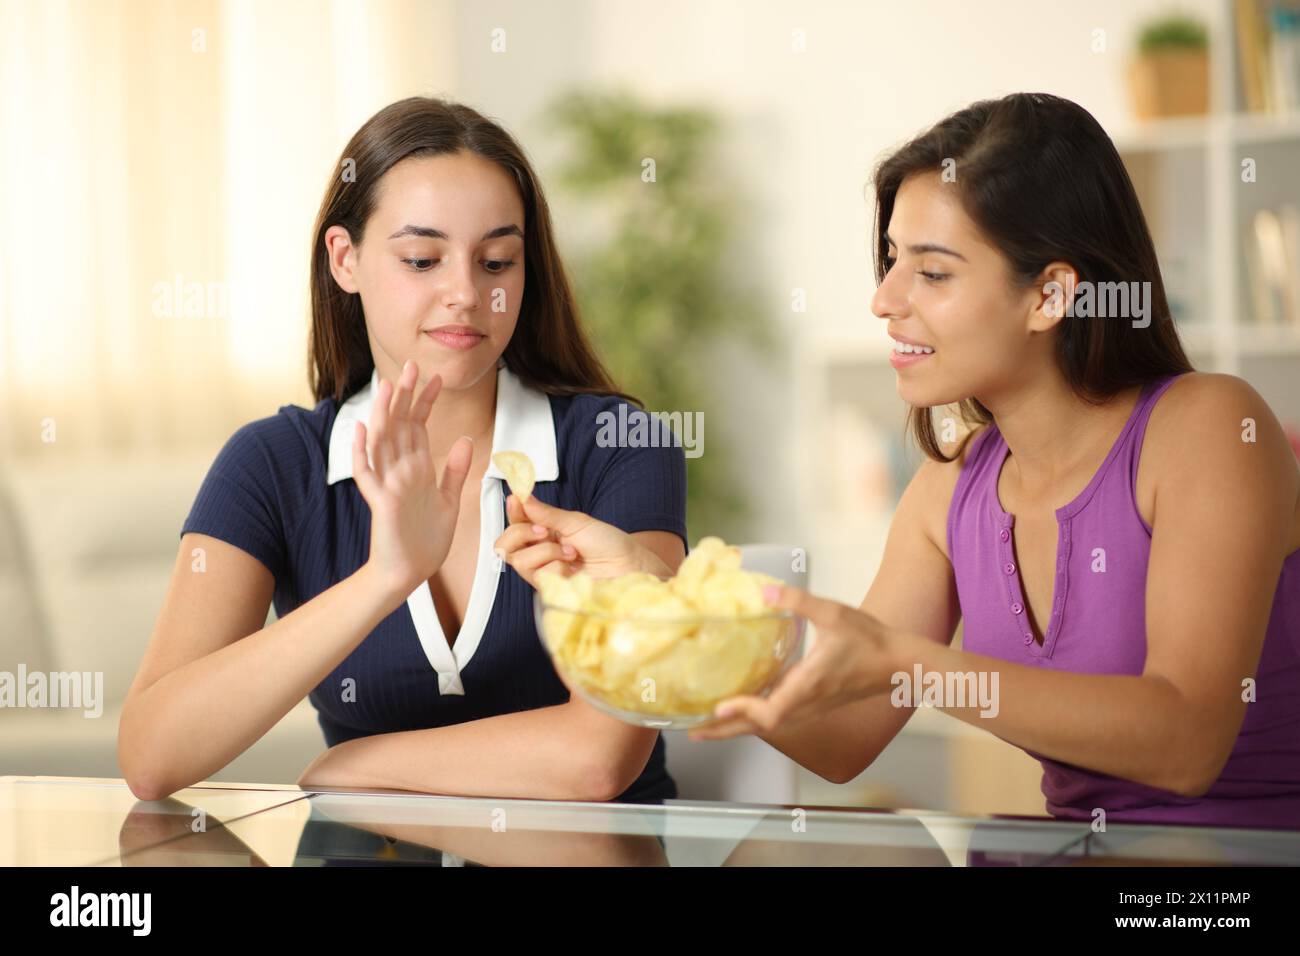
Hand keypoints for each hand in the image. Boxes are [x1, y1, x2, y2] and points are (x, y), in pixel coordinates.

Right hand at [354, 359, 472, 601]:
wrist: (408, 573)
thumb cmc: (426, 540)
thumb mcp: (449, 500)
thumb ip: (455, 471)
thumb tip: (466, 440)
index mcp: (417, 469)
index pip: (420, 426)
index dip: (427, 402)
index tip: (437, 378)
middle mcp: (400, 471)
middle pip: (401, 426)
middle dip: (406, 396)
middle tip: (412, 365)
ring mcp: (388, 485)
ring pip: (382, 443)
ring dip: (384, 414)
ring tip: (387, 386)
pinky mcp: (380, 503)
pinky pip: (367, 474)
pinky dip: (362, 452)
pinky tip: (363, 429)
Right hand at [492, 494, 669, 588]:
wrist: (629, 567)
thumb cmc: (609, 544)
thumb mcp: (577, 522)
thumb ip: (547, 514)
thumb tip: (523, 497)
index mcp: (546, 532)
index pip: (517, 521)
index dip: (512, 510)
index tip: (516, 498)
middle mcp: (540, 552)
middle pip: (505, 544)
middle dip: (521, 532)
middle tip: (544, 530)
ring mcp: (544, 572)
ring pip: (519, 560)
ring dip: (545, 551)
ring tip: (570, 552)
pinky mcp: (550, 589)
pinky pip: (537, 575)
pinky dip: (556, 566)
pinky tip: (573, 567)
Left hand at [687, 584, 910, 739]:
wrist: (898, 664)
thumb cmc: (870, 640)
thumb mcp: (832, 612)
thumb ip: (797, 601)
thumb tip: (764, 592)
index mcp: (809, 684)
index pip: (772, 711)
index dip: (744, 712)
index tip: (720, 707)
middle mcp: (807, 702)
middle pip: (761, 727)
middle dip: (726, 731)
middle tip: (694, 732)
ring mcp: (811, 706)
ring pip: (769, 726)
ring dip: (738, 727)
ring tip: (709, 724)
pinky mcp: (814, 704)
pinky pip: (779, 717)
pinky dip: (755, 718)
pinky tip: (743, 707)